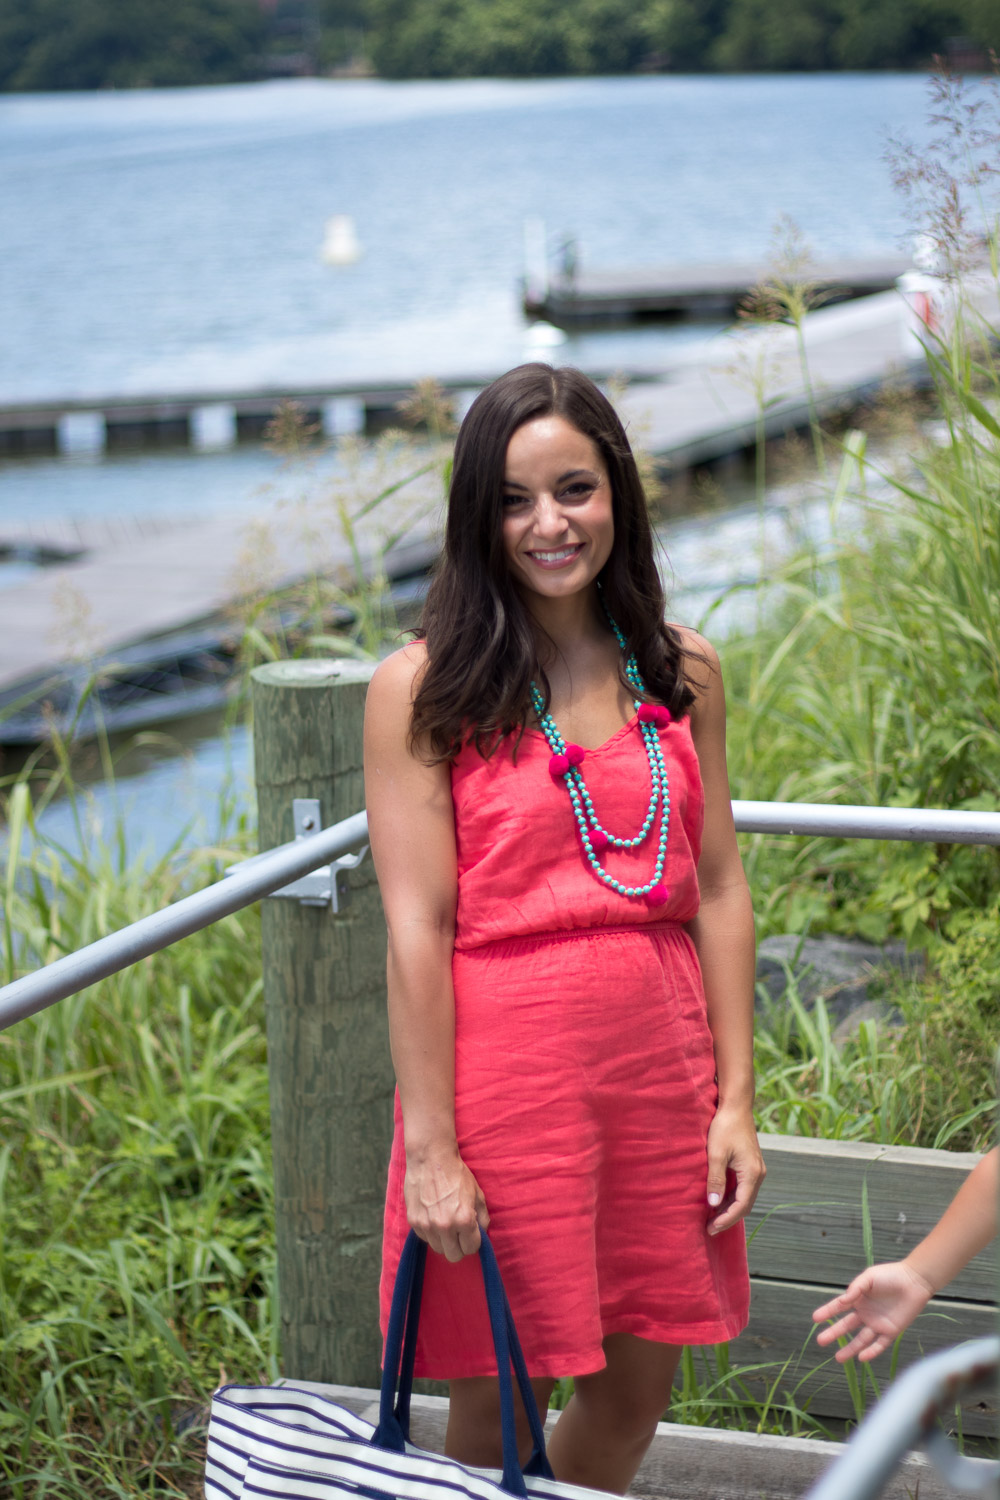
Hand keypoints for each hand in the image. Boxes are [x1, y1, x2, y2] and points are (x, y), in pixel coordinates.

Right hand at [404, 1145, 489, 1261]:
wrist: (430, 1158)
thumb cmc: (456, 1174)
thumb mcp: (477, 1193)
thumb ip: (482, 1218)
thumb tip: (482, 1233)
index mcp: (464, 1220)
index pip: (471, 1249)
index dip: (474, 1242)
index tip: (472, 1234)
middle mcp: (445, 1226)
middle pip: (454, 1256)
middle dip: (459, 1247)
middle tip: (459, 1234)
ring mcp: (427, 1225)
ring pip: (438, 1249)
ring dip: (444, 1241)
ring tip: (445, 1223)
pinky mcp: (414, 1221)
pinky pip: (425, 1238)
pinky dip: (431, 1232)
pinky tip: (434, 1216)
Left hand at [705, 1105, 764, 1235]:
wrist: (736, 1106)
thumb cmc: (725, 1127)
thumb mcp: (716, 1153)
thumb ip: (715, 1179)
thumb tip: (713, 1204)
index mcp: (752, 1173)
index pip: (741, 1206)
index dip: (726, 1220)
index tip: (711, 1229)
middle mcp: (758, 1174)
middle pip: (745, 1205)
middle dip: (728, 1218)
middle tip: (710, 1228)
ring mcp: (756, 1169)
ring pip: (745, 1197)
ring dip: (730, 1208)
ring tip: (712, 1218)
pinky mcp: (751, 1164)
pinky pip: (743, 1188)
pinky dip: (732, 1197)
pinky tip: (719, 1201)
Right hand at [812, 1263, 934, 1361]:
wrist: (914, 1281)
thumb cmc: (891, 1275)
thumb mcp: (869, 1277)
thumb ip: (856, 1288)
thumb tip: (843, 1301)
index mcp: (859, 1298)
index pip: (839, 1307)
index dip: (827, 1312)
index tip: (815, 1319)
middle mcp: (866, 1313)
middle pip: (847, 1326)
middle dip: (833, 1333)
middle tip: (820, 1341)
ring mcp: (878, 1324)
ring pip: (861, 1339)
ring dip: (850, 1349)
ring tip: (838, 1358)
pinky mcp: (892, 1331)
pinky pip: (880, 1344)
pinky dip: (871, 1352)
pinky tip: (861, 1358)